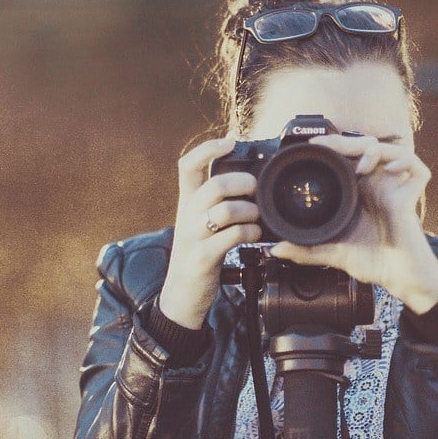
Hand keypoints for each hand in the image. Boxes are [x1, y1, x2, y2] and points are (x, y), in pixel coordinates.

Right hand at [157, 138, 262, 328]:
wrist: (181, 295)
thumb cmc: (199, 253)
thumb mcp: (200, 222)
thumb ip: (216, 200)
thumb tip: (246, 174)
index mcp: (186, 202)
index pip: (188, 165)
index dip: (208, 148)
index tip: (231, 143)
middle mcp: (186, 215)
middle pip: (214, 185)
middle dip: (242, 183)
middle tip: (256, 190)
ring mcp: (193, 237)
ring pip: (224, 211)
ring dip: (249, 212)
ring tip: (256, 218)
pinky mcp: (202, 258)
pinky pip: (230, 237)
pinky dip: (249, 234)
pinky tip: (254, 236)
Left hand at [268, 133, 437, 314]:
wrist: (398, 278)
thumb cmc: (373, 262)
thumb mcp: (332, 253)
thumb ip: (306, 250)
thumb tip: (276, 250)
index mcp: (359, 192)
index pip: (347, 158)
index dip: (334, 146)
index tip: (313, 145)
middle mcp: (377, 186)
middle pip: (366, 148)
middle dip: (347, 142)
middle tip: (327, 145)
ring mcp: (395, 189)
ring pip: (391, 151)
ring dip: (374, 150)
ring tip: (361, 166)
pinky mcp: (411, 197)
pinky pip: (417, 169)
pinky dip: (405, 161)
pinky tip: (390, 170)